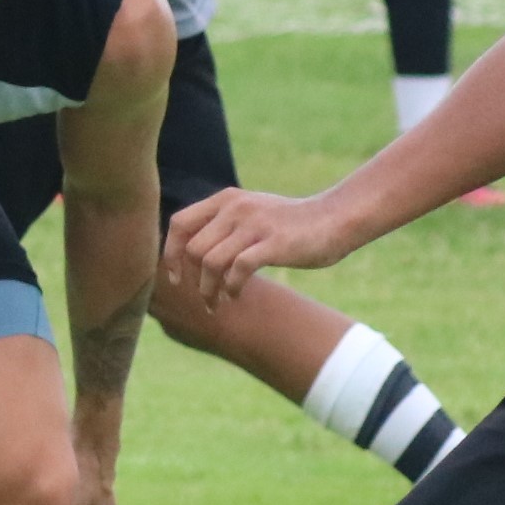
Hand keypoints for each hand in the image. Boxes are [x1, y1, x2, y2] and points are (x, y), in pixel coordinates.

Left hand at [165, 185, 353, 305]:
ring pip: (211, 262)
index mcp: (226, 200)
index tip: (175, 279)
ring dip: (209, 290)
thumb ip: (222, 225)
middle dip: (192, 281)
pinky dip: (231, 288)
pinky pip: (238, 270)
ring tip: (217, 304)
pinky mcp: (273, 243)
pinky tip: (236, 296)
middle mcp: (235, 208)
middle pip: (193, 249)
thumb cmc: (290, 223)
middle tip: (203, 300)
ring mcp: (254, 225)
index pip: (180, 224)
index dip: (170, 254)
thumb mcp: (251, 213)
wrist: (334, 219)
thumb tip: (189, 253)